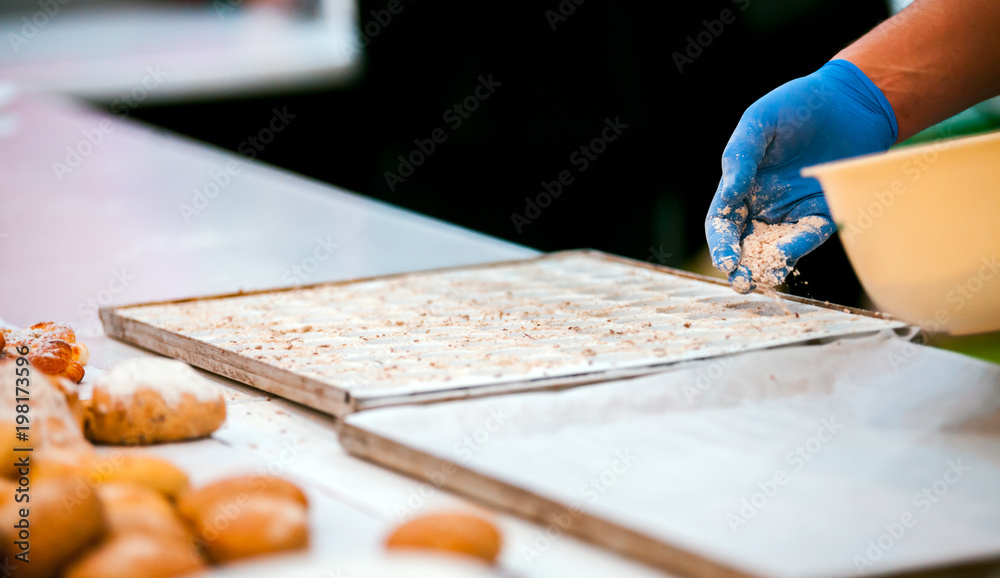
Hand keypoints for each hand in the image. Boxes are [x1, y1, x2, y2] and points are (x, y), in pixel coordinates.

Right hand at [705, 59, 897, 292]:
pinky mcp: (824, 211)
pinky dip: (795, 249)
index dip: (720, 244)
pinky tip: (784, 259)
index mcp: (740, 186)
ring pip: (774, 247)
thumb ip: (739, 157)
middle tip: (739, 282)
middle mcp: (763, 204)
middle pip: (744, 243)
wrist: (849, 99)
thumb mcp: (759, 122)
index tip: (724, 260)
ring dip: (765, 266)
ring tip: (758, 281)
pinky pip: (807, 236)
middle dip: (739, 265)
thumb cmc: (796, 106)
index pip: (722, 223)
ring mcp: (793, 210)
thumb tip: (727, 196)